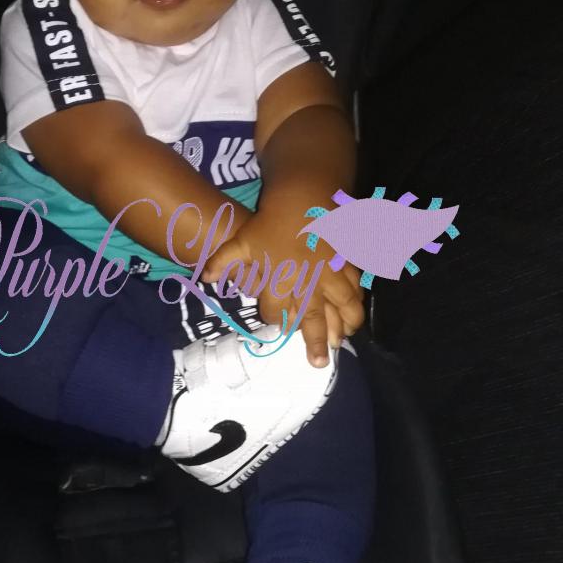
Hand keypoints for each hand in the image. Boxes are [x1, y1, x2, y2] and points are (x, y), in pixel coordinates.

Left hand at [201, 208, 364, 365]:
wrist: (303, 199)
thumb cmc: (270, 223)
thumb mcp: (242, 241)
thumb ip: (224, 261)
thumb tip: (205, 278)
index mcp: (281, 282)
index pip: (278, 313)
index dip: (277, 320)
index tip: (279, 322)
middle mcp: (307, 284)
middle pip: (315, 320)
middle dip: (317, 343)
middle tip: (320, 363)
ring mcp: (331, 275)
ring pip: (344, 308)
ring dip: (343, 326)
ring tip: (342, 339)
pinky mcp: (348, 264)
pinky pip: (356, 288)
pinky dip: (356, 301)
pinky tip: (353, 310)